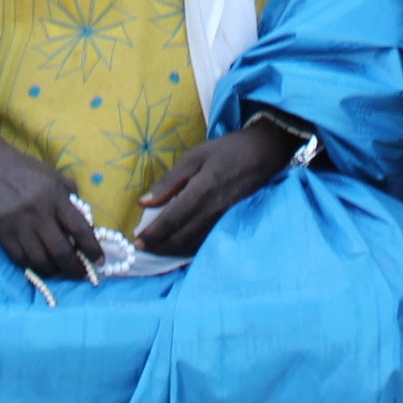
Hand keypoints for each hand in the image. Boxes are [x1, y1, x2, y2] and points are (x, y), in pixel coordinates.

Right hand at [0, 126, 99, 280]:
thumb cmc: (27, 171)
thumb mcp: (55, 177)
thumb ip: (71, 200)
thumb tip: (85, 226)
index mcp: (55, 197)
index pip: (79, 229)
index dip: (92, 248)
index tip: (99, 261)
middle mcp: (38, 214)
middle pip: (61, 251)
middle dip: (75, 268)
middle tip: (82, 274)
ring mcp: (19, 226)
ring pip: (41, 260)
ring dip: (55, 271)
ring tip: (62, 271)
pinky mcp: (3, 234)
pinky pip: (21, 259)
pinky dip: (34, 267)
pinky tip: (42, 266)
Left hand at [136, 117, 300, 254]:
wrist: (265, 154)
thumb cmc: (227, 151)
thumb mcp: (195, 156)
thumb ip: (169, 181)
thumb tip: (143, 203)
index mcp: (201, 190)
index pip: (172, 219)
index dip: (153, 233)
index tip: (137, 240)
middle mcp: (213, 209)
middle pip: (181, 237)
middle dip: (159, 246)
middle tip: (142, 248)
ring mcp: (224, 219)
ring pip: (194, 244)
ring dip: (173, 251)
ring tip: (157, 249)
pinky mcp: (231, 223)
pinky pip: (207, 242)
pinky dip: (189, 249)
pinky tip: (179, 247)